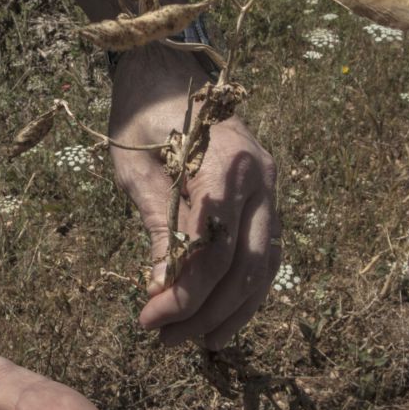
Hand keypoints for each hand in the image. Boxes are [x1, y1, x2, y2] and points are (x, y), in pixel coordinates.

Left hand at [108, 45, 280, 349]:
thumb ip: (158, 228)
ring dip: (230, 312)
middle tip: (164, 341)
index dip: (183, 295)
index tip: (147, 319)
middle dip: (206, 313)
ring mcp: (271, 188)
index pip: (213, 252)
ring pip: (264, 268)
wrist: (165, 68)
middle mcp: (261, 179)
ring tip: (192, 341)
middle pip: (246, 269)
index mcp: (226, 166)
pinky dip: (244, 292)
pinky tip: (218, 317)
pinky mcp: (267, 197)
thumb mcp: (137, 171)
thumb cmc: (140, 115)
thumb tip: (161, 292)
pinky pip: (264, 254)